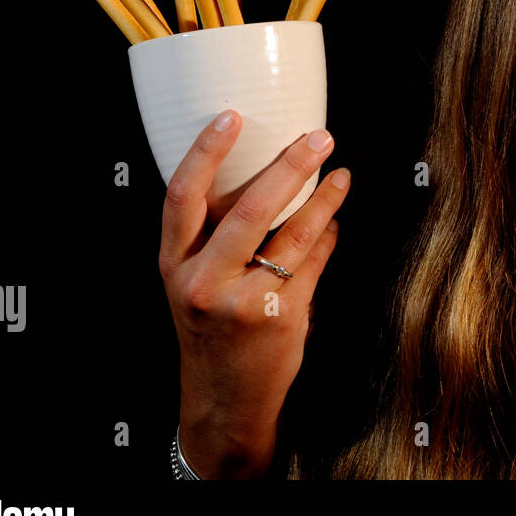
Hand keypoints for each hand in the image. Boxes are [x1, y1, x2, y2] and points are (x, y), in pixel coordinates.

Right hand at [158, 109, 349, 477]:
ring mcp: (243, 302)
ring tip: (340, 174)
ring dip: (325, 198)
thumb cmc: (211, 329)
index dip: (205, 153)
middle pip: (249, 209)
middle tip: (318, 137)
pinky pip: (314, 262)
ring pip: (294, 234)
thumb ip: (214, 237)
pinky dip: (328, 236)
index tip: (230, 117)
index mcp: (174, 264)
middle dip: (289, 166)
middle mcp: (202, 282)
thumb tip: (269, 176)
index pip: (181, 197)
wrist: (223, 398)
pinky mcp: (281, 318)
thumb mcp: (193, 282)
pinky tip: (334, 222)